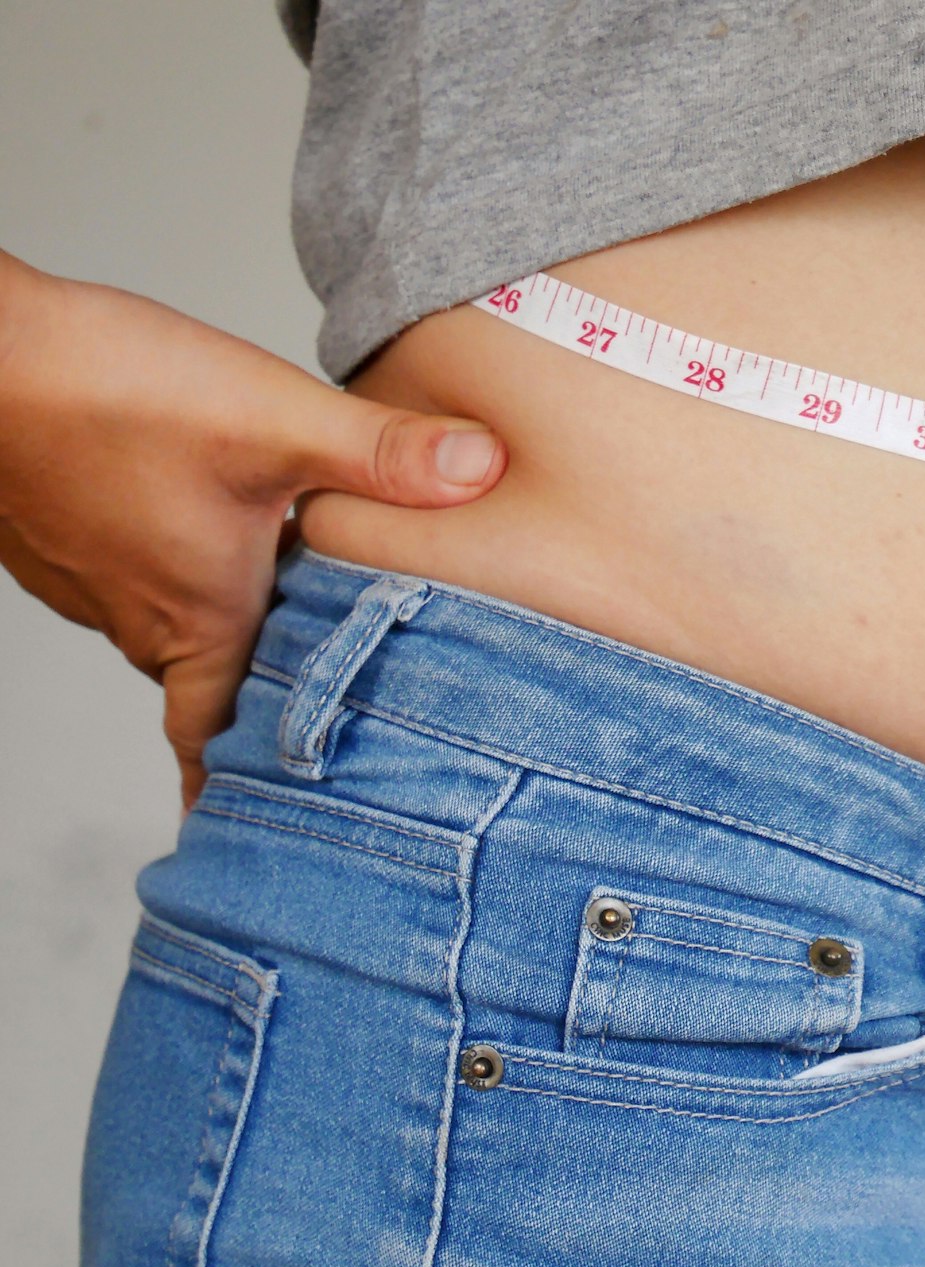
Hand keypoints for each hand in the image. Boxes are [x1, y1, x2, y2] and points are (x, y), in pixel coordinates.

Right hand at [0, 256, 508, 811]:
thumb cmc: (106, 392)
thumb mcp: (274, 420)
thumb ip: (382, 452)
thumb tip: (486, 470)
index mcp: (198, 618)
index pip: (217, 740)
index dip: (243, 790)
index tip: (272, 838)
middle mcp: (137, 615)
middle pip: (208, 688)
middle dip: (257, 712)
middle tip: (313, 736)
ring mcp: (88, 576)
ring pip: (170, 627)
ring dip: (223, 634)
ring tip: (289, 633)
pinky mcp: (60, 531)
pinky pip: (132, 576)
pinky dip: (174, 575)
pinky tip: (214, 534)